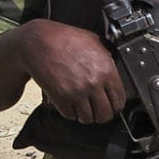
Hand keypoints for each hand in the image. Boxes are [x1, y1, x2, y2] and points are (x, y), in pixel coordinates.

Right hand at [11, 19, 125, 123]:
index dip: (115, 105)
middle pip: (105, 115)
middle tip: (96, 109)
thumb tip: (114, 73)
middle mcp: (93, 83)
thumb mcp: (95, 42)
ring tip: (81, 106)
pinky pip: (70, 115)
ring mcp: (77, 92)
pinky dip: (70, 112)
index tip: (110, 105)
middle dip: (101, 114)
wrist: (38, 42)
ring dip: (85, 115)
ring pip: (88, 118)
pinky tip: (69, 102)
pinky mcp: (61, 98)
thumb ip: (107, 60)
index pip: (119, 101)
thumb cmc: (64, 39)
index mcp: (106, 70)